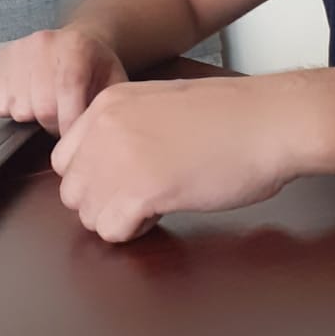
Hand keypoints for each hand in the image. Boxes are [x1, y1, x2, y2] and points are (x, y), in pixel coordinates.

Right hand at [0, 27, 129, 135]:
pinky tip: (29, 100)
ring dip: (33, 118)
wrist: (76, 41)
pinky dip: (13, 111)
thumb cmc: (95, 65)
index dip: (70, 122)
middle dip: (54, 125)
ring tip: (47, 107)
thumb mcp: (113, 79)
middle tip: (62, 122)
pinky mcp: (2, 60)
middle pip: (42, 106)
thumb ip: (108, 104)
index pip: (67, 89)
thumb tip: (97, 133)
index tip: (74, 136)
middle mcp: (44, 43)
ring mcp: (20, 50)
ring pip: (19, 109)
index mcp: (76, 46)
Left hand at [50, 75, 292, 242]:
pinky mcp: (143, 189)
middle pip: (72, 190)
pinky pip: (112, 230)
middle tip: (139, 197)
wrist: (269, 120)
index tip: (123, 180)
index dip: (94, 178)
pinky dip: (134, 232)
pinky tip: (161, 213)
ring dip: (118, 219)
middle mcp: (106, 127)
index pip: (65, 159)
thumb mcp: (159, 106)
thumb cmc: (230, 117)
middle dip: (103, 202)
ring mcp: (121, 158)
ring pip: (88, 215)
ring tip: (153, 205)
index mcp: (109, 103)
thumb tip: (105, 165)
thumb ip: (125, 128)